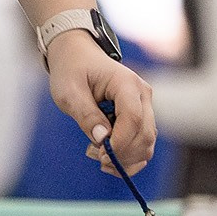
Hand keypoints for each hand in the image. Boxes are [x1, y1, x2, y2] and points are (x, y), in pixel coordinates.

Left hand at [46, 31, 156, 176]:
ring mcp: (145, 106)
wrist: (78, 56)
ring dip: (127, 159)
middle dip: (123, 154)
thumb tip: (102, 139)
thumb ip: (86, 115)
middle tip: (97, 159)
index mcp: (126, 83)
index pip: (133, 119)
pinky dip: (130, 158)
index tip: (100, 155)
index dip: (120, 142)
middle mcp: (142, 95)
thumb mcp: (69, 91)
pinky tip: (110, 159)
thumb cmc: (72, 70)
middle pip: (145, 135)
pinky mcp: (142, 117)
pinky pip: (143, 144)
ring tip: (100, 157)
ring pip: (147, 143)